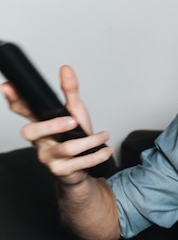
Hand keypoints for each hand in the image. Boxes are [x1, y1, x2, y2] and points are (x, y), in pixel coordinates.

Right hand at [2, 65, 112, 183]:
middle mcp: (39, 141)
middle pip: (31, 132)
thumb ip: (70, 91)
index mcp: (40, 123)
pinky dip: (96, 156)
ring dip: (89, 141)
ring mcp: (48, 157)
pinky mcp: (61, 171)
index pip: (22, 110)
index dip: (14, 100)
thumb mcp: (75, 111)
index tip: (8, 87)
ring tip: (103, 136)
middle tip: (72, 121)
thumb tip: (66, 69)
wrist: (82, 168)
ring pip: (64, 148)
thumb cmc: (75, 137)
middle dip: (51, 126)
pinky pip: (78, 163)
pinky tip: (106, 150)